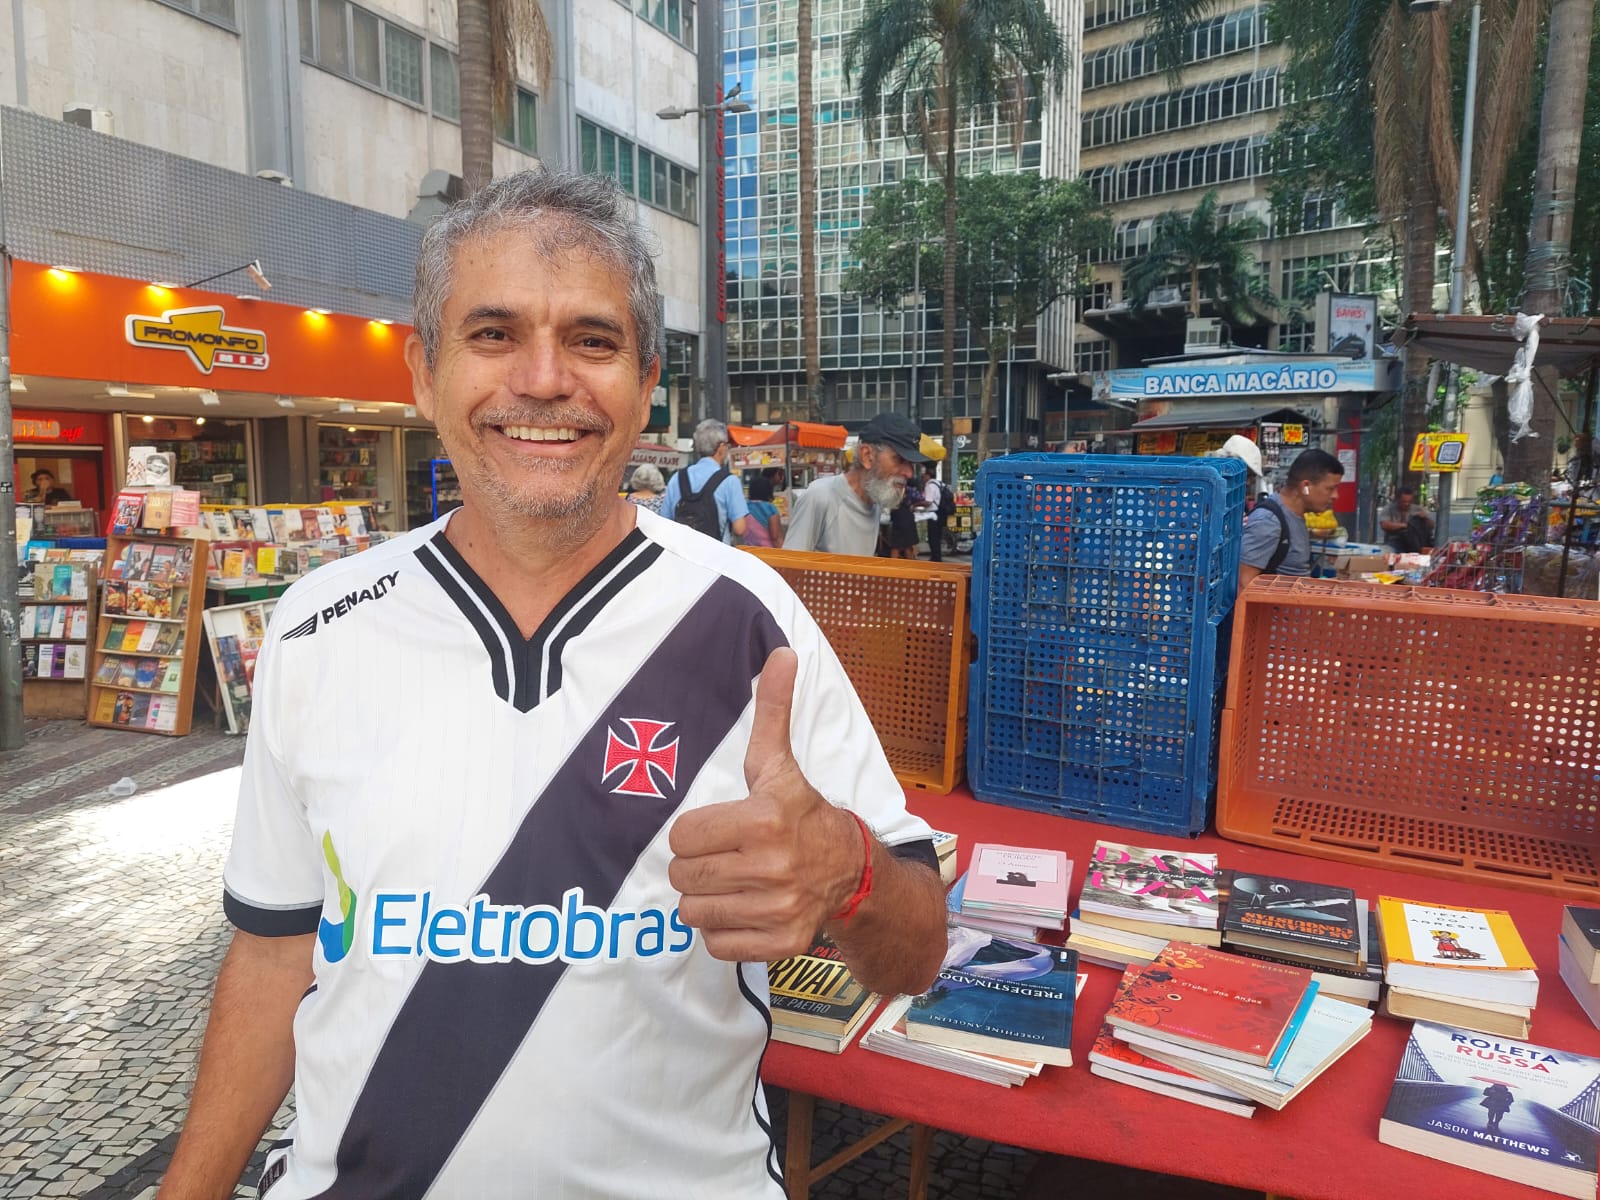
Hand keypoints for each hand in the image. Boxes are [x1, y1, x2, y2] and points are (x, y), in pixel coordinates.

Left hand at [668, 647, 863, 961]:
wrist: (852, 871)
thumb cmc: (803, 812)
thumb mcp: (780, 763)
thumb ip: (773, 710)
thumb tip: (781, 652)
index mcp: (763, 819)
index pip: (681, 837)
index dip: (694, 832)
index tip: (718, 829)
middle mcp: (771, 867)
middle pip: (683, 876)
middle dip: (696, 866)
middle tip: (724, 857)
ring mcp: (777, 909)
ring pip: (695, 912)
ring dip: (706, 900)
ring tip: (732, 883)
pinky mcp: (781, 944)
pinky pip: (717, 945)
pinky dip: (723, 931)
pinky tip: (744, 909)